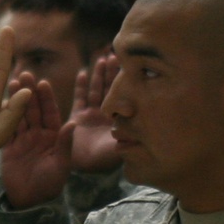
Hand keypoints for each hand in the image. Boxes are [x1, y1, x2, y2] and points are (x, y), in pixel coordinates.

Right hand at [0, 73, 75, 207]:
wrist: (30, 202)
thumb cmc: (51, 184)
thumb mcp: (61, 164)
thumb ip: (65, 144)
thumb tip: (72, 124)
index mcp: (54, 135)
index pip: (51, 112)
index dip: (47, 98)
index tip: (44, 82)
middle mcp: (38, 134)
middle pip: (33, 109)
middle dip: (30, 92)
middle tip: (25, 73)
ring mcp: (22, 139)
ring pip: (19, 115)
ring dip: (16, 99)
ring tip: (11, 81)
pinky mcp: (8, 147)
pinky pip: (5, 129)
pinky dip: (3, 116)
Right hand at [69, 54, 121, 172]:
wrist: (81, 167)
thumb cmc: (102, 159)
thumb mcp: (120, 146)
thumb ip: (129, 137)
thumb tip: (146, 126)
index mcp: (117, 118)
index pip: (124, 96)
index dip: (126, 82)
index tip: (131, 67)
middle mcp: (105, 113)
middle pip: (109, 88)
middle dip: (112, 73)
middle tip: (117, 56)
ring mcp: (91, 113)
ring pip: (95, 89)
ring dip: (99, 74)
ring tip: (103, 59)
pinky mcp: (77, 116)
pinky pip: (79, 98)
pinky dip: (81, 86)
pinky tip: (84, 73)